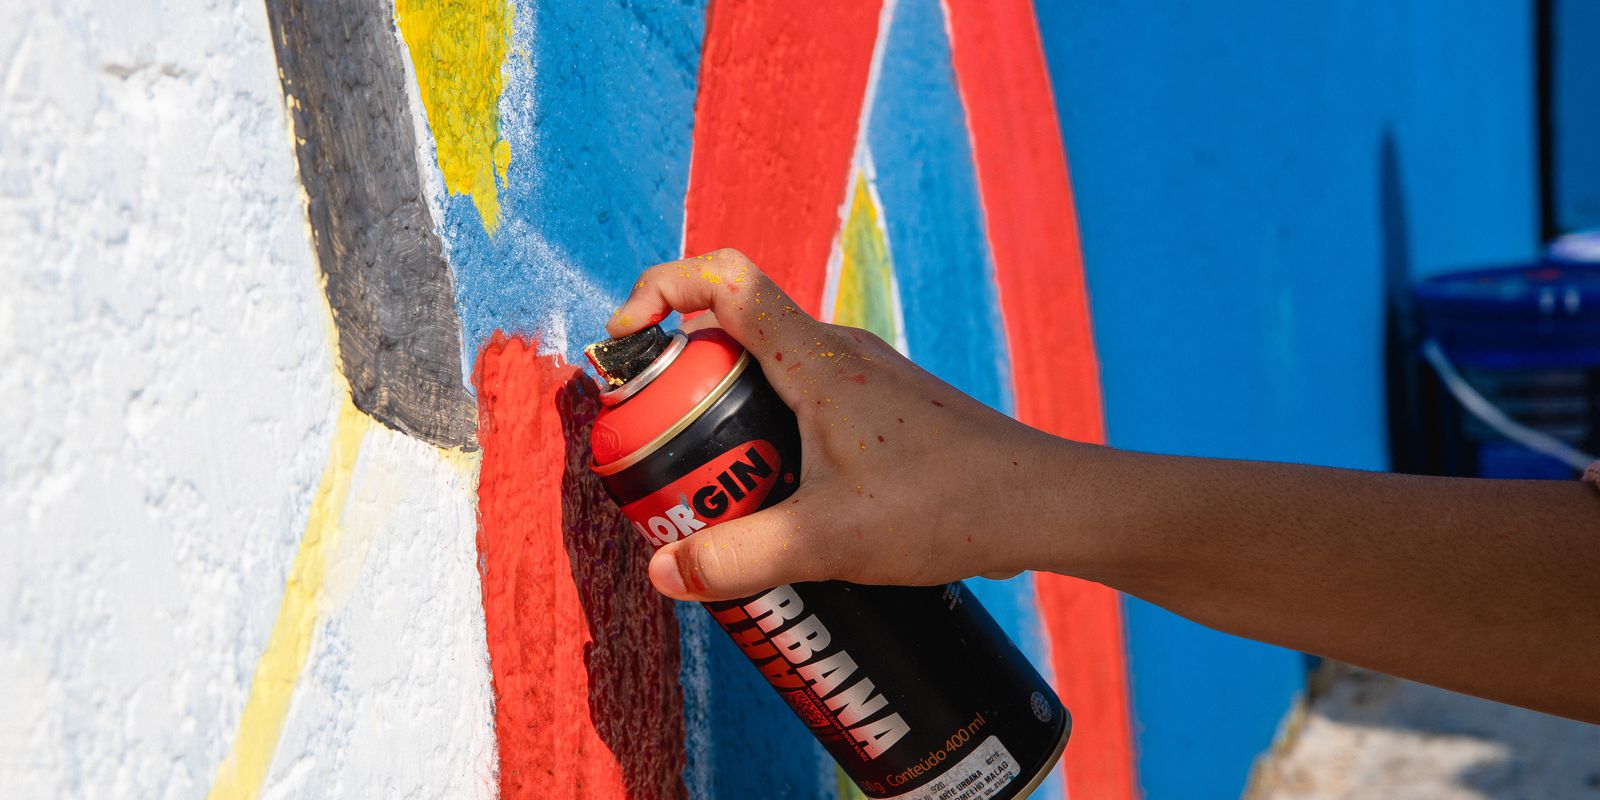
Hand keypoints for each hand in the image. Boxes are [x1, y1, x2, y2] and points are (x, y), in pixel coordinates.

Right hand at [606, 249, 1085, 600]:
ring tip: (712, 485)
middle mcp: (838, 353)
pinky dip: (771, 430)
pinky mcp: (885, 410)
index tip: (627, 341)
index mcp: (815, 358)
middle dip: (681, 379)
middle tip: (661, 447)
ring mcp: (865, 378)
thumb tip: (661, 573)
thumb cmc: (945, 506)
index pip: (722, 278)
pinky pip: (805, 399)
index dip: (659, 289)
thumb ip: (737, 558)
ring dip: (729, 411)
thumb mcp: (826, 541)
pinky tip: (779, 498)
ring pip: (771, 369)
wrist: (1042, 505)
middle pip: (733, 330)